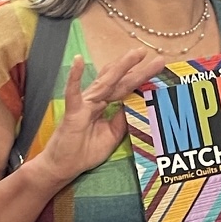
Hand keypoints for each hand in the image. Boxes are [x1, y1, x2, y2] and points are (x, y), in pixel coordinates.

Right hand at [37, 48, 164, 185]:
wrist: (63, 167)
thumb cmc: (84, 152)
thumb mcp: (112, 136)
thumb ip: (122, 120)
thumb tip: (137, 105)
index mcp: (105, 106)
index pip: (125, 88)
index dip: (140, 78)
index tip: (157, 68)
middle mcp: (95, 101)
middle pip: (120, 82)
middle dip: (138, 70)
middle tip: (157, 58)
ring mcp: (84, 104)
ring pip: (104, 83)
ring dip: (120, 67)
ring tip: (135, 54)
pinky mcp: (73, 112)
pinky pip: (74, 93)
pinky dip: (75, 77)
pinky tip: (78, 60)